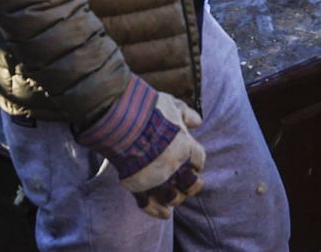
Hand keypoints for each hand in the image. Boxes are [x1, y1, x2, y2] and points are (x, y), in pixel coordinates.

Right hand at [122, 93, 206, 217]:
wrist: (121, 119)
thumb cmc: (148, 108)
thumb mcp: (173, 104)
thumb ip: (186, 113)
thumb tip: (197, 121)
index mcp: (185, 146)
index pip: (198, 160)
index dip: (197, 162)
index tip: (193, 163)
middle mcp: (174, 166)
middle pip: (191, 184)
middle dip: (192, 185)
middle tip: (191, 184)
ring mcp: (155, 178)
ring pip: (172, 198)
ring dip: (176, 199)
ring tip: (176, 198)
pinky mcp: (137, 186)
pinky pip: (149, 205)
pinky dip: (157, 212)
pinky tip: (164, 215)